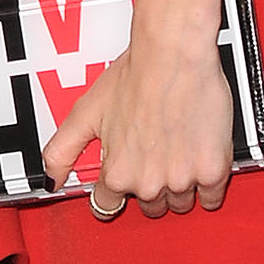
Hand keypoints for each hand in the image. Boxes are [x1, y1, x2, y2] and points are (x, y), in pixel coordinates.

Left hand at [44, 19, 234, 218]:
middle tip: (154, 157)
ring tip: (177, 155)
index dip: (115, 190)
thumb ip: (62, 150)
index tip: (123, 179)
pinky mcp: (212, 171)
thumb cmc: (135, 76)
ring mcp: (182, 179)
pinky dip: (207, 186)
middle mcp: (149, 183)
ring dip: (178, 187)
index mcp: (117, 174)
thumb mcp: (86, 112)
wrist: (175, 55)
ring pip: (180, 203)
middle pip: (150, 208)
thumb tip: (51, 179)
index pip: (107, 206)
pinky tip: (200, 164)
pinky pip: (211, 198)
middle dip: (150, 187)